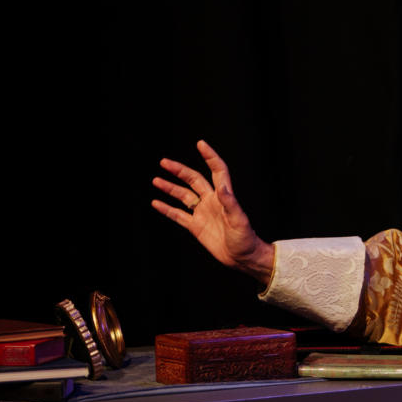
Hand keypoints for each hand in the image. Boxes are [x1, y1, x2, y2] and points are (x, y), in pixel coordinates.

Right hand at [152, 140, 274, 283]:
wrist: (242, 258)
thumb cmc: (245, 239)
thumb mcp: (240, 221)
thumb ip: (230, 203)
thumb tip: (221, 187)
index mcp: (223, 197)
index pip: (216, 171)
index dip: (210, 157)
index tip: (200, 144)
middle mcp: (211, 201)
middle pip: (193, 180)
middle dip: (179, 170)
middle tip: (164, 162)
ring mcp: (202, 213)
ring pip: (183, 196)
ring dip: (170, 188)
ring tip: (156, 180)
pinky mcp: (196, 226)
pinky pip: (178, 215)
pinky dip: (167, 209)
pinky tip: (156, 202)